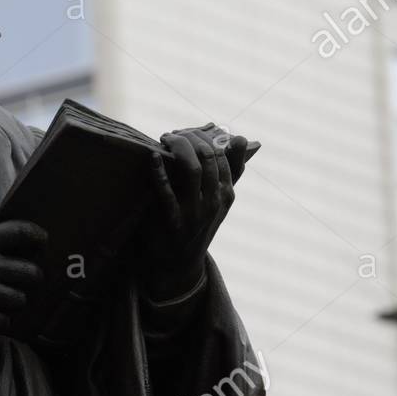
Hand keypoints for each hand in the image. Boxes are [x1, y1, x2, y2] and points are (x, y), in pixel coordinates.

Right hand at [0, 203, 46, 337]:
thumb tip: (0, 204)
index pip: (20, 231)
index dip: (37, 235)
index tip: (42, 241)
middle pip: (31, 271)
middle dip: (32, 275)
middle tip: (24, 278)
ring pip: (21, 298)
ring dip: (15, 299)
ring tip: (3, 298)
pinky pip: (6, 321)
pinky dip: (1, 320)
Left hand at [145, 126, 246, 299]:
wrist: (178, 264)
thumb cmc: (196, 224)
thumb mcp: (219, 200)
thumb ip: (231, 172)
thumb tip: (243, 139)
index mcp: (227, 193)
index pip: (222, 153)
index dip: (203, 136)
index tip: (187, 132)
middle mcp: (215, 202)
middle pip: (207, 156)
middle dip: (189, 137)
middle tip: (172, 134)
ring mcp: (195, 213)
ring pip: (191, 168)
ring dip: (176, 147)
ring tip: (164, 139)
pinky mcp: (173, 222)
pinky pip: (165, 191)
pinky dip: (158, 171)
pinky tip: (152, 156)